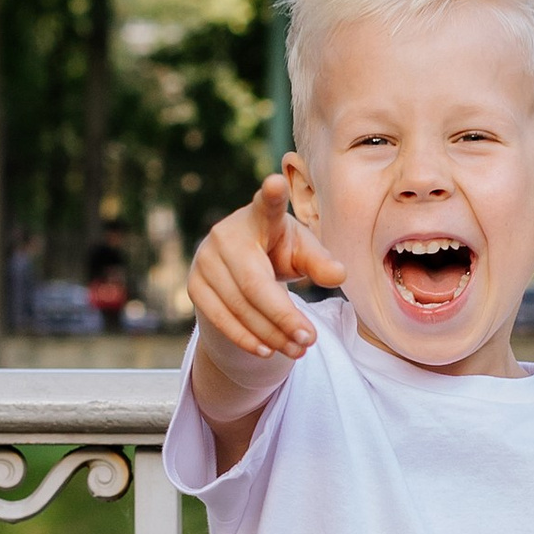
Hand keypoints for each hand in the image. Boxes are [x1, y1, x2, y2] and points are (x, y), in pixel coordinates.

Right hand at [187, 174, 346, 370]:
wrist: (237, 263)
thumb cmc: (277, 250)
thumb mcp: (302, 251)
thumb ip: (320, 262)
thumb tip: (339, 275)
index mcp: (259, 217)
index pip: (266, 207)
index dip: (270, 196)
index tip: (275, 182)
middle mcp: (226, 235)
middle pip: (254, 283)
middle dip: (283, 315)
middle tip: (310, 339)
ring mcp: (205, 260)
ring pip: (239, 306)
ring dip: (270, 334)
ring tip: (299, 349)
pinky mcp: (194, 286)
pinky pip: (220, 319)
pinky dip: (245, 338)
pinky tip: (268, 351)